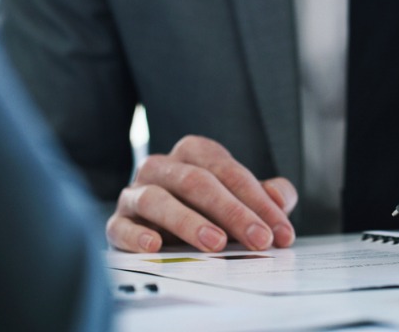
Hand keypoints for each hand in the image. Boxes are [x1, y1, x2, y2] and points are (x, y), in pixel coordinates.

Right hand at [106, 135, 297, 252]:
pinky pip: (121, 226)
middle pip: (197, 182)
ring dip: (189, 221)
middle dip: (233, 212)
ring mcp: (136, 192)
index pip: (229, 172)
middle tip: (258, 238)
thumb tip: (280, 199)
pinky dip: (136, 236)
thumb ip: (269, 195)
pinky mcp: (118, 221)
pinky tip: (155, 245)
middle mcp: (162, 167)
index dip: (259, 202)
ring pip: (158, 199)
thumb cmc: (207, 207)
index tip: (280, 231)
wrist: (159, 223)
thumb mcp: (243, 198)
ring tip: (216, 243)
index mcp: (194, 153)